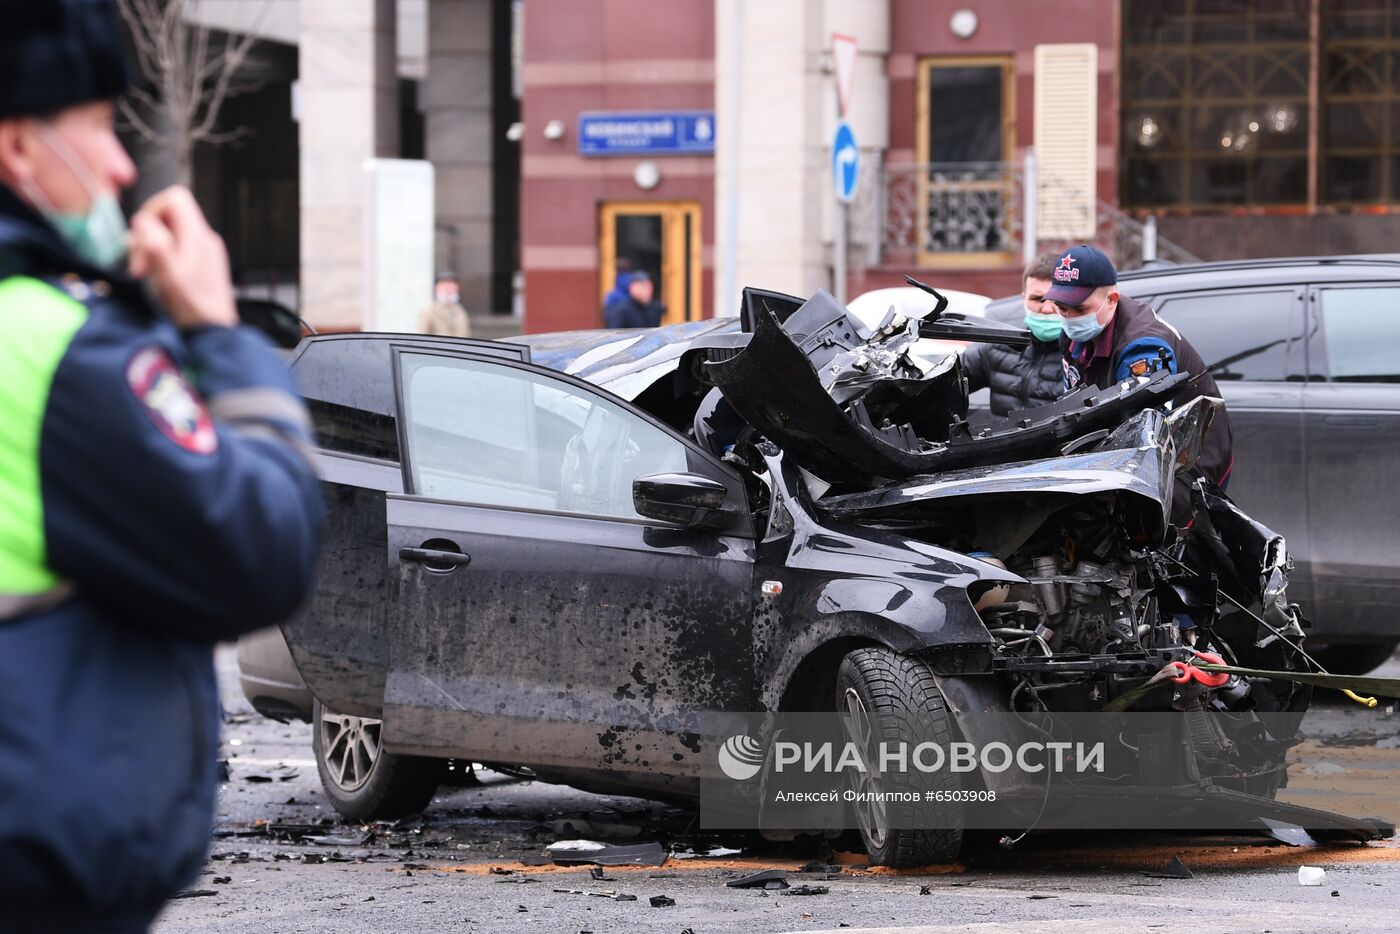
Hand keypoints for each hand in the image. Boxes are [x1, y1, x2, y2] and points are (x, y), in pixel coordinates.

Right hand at [128, 186, 237, 328]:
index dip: (152, 209)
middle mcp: (205, 239)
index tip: (141, 235)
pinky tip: (159, 279)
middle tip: (140, 264)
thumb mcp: (168, 275)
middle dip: (147, 235)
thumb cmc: (193, 307)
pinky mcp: (203, 264)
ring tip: (147, 274)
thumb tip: (143, 219)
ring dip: (152, 249)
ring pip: (171, 233)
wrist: (214, 332)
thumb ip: (155, 244)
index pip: (175, 198)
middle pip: (169, 216)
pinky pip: (178, 249)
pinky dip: (163, 259)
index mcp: (198, 236)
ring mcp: (205, 251)